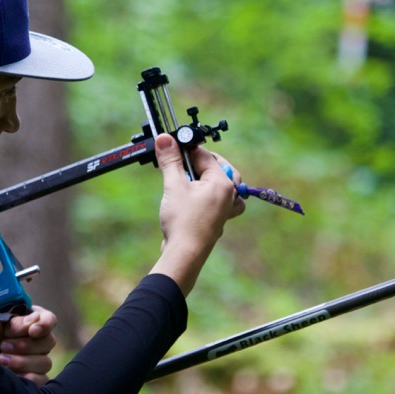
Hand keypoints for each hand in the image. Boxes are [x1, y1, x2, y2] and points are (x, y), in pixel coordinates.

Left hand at [0, 305, 58, 385]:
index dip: (44, 324)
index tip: (31, 331)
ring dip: (23, 361)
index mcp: (26, 323)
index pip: (48, 319)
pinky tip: (11, 375)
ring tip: (1, 361)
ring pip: (45, 362)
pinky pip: (41, 379)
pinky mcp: (32, 380)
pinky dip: (26, 377)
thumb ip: (10, 320)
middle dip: (26, 345)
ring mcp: (34, 362)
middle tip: (4, 346)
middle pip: (49, 341)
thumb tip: (31, 324)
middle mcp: (34, 341)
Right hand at [150, 133, 244, 295]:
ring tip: (194, 178)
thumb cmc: (183, 220)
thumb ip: (171, 160)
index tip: (172, 147)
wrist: (184, 253)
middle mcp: (229, 195)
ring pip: (224, 186)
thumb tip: (165, 139)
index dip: (188, 150)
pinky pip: (221, 202)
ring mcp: (225, 210)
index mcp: (223, 183)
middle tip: (183, 162)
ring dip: (209, 179)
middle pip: (221, 169)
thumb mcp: (174, 185)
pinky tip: (199, 198)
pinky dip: (212, 196)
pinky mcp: (217, 221)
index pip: (206, 156)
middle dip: (201, 163)